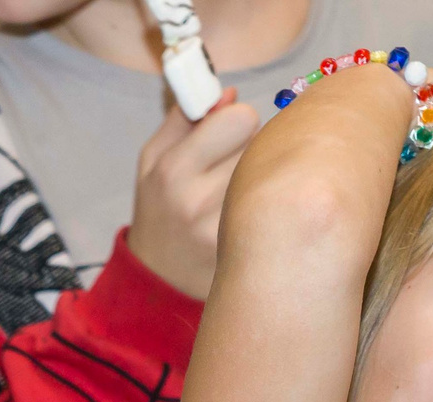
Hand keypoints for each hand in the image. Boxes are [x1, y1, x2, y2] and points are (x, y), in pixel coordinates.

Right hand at [126, 89, 257, 299]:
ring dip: (265, 176)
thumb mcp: (153, 161)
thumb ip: (185, 119)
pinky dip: (271, 204)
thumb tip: (230, 92)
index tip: (226, 134)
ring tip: (241, 193)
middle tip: (232, 166)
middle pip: (264, 143)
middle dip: (252, 147)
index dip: (237, 120)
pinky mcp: (247, 250)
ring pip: (276, 173)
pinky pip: (279, 205)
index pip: (241, 117)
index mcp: (173, 171)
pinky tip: (251, 217)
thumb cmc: (160, 209)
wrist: (159, 279)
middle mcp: (197, 201)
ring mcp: (224, 229)